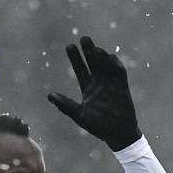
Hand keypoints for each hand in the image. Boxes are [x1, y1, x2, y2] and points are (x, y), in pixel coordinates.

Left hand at [48, 36, 140, 150]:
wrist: (117, 134)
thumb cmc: (98, 127)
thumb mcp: (80, 115)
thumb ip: (66, 105)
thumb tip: (50, 96)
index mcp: (88, 88)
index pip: (81, 70)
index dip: (75, 58)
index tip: (70, 46)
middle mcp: (99, 83)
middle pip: (93, 64)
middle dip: (89, 52)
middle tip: (84, 38)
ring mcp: (111, 84)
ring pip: (106, 66)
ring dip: (101, 57)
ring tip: (95, 49)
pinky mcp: (122, 87)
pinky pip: (120, 74)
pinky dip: (116, 66)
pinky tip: (111, 58)